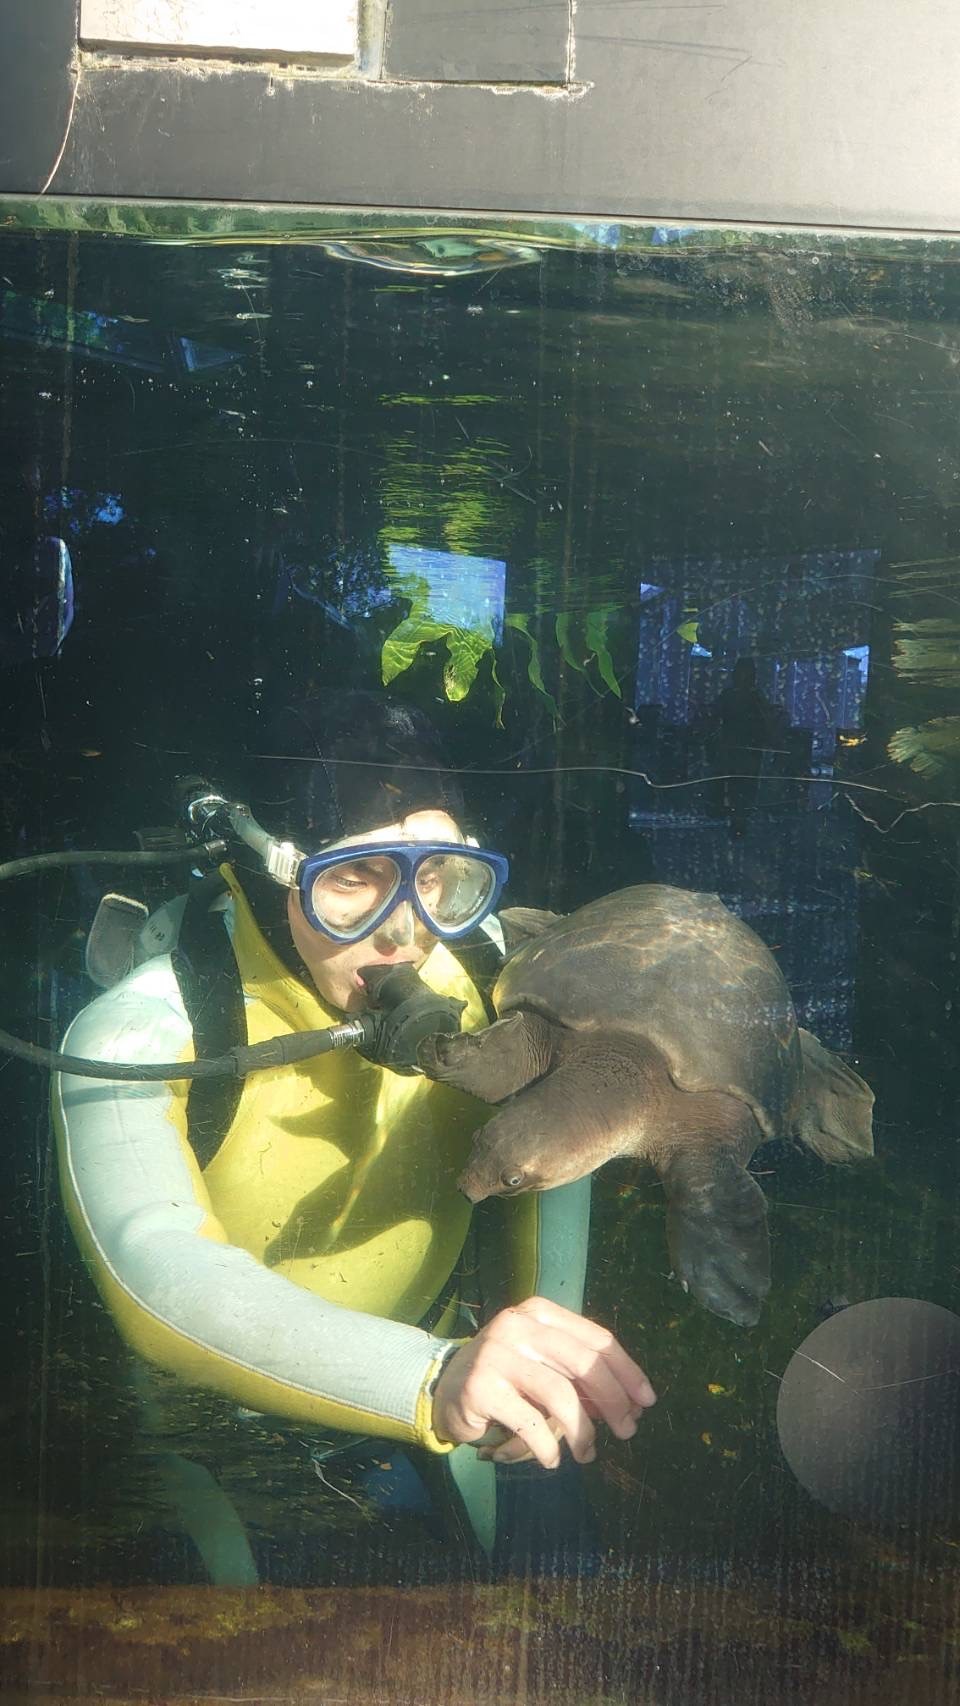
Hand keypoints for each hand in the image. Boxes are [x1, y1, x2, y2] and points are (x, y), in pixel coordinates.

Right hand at [431, 1296, 655, 1468]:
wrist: (445, 1387)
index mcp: (540, 1313)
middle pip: (583, 1363)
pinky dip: (547, 1447)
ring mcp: (496, 1353)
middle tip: (628, 1431)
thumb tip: (630, 1405)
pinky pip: (529, 1422)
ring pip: (559, 1394)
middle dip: (613, 1400)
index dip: (627, 1371)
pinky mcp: (480, 1387)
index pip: (596, 1338)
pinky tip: (553, 1459)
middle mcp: (518, 1325)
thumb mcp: (545, 1365)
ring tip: (588, 1453)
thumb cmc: (508, 1376)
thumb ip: (581, 1377)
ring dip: (582, 1430)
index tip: (646, 1401)